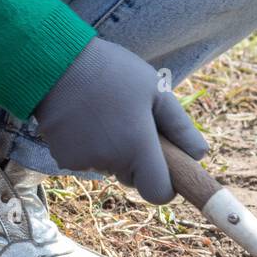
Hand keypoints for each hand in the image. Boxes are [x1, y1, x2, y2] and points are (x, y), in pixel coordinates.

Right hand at [33, 38, 207, 203]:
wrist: (56, 62)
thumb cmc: (113, 72)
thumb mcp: (156, 91)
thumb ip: (180, 127)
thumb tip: (200, 155)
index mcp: (138, 148)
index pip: (159, 193)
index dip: (166, 185)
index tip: (165, 166)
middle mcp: (111, 162)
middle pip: (133, 178)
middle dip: (137, 160)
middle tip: (132, 122)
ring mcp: (84, 162)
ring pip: (109, 168)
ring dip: (112, 151)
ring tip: (106, 113)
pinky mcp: (63, 158)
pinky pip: (86, 160)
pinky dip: (89, 146)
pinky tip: (85, 118)